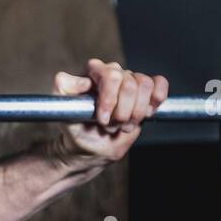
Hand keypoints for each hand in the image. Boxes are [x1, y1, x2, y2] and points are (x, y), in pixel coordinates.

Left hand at [50, 58, 167, 168]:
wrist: (91, 148)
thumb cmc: (76, 129)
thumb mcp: (62, 111)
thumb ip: (62, 88)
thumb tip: (83, 80)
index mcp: (93, 72)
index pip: (111, 76)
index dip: (110, 100)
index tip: (102, 119)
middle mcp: (113, 73)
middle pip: (130, 84)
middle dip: (121, 111)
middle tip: (110, 125)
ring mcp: (130, 82)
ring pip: (145, 86)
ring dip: (135, 113)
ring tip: (122, 124)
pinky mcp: (145, 93)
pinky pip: (159, 84)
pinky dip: (156, 99)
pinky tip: (146, 112)